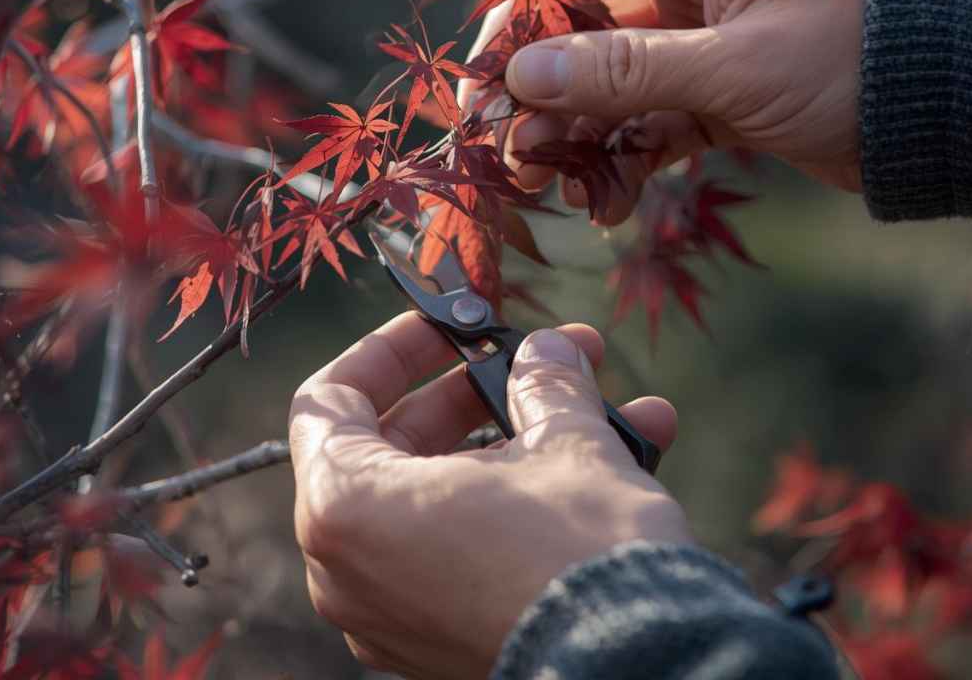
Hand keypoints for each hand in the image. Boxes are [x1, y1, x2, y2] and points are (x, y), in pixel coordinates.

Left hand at [289, 312, 686, 678]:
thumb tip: (549, 351)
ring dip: (519, 441)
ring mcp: (392, 614)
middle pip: (394, 442)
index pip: (330, 398)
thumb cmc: (579, 555)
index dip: (390, 350)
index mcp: (347, 506)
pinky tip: (610, 465)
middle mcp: (349, 569)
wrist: (640, 673)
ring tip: (597, 405)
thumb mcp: (565, 440)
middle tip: (537, 359)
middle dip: (475, 392)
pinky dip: (519, 501)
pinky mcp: (440, 642)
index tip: (446, 326)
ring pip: (441, 494)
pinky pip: (463, 548)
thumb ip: (545, 381)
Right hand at [462, 0, 866, 224]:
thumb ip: (624, 71)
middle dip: (544, 94)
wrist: (954, 108)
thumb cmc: (857, 52)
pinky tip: (606, 204)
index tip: (486, 73)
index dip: (525, 17)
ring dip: (578, 137)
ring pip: (614, 87)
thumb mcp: (732, 63)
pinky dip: (627, 162)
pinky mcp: (720, 97)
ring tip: (548, 185)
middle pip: (587, 34)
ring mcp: (704, 44)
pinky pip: (653, 127)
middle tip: (506, 148)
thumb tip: (524, 76)